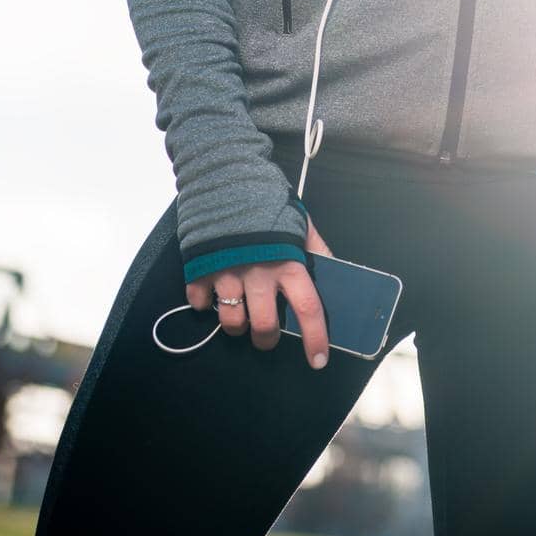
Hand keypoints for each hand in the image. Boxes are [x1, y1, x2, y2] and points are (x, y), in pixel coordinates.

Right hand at [185, 210, 335, 369]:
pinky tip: (213, 289)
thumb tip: (335, 270)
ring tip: (240, 310)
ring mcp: (227, 274)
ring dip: (237, 324)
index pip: (308, 309)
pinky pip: (200, 304)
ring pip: (232, 323)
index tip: (318, 360)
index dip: (315, 339)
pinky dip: (205, 303)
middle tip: (267, 333)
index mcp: (288, 262)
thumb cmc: (267, 200)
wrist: (225, 174)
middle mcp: (259, 274)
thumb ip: (316, 248)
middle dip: (266, 339)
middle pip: (264, 328)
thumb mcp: (299, 221)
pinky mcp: (199, 270)